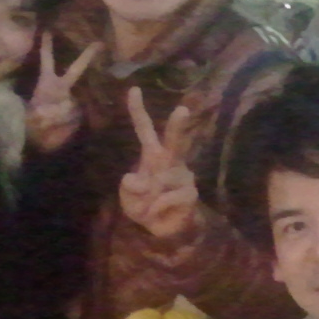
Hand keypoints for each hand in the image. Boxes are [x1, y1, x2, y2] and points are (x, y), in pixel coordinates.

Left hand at [27, 36, 100, 153]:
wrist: (37, 143)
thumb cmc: (31, 123)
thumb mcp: (32, 113)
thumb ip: (45, 108)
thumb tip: (61, 107)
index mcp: (48, 82)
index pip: (47, 60)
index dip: (47, 46)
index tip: (48, 29)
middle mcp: (61, 88)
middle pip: (75, 70)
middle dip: (86, 58)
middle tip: (98, 44)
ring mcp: (71, 101)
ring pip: (72, 103)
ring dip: (58, 114)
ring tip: (46, 123)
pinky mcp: (78, 116)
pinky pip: (76, 116)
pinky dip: (66, 123)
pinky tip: (57, 126)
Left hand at [117, 86, 199, 240]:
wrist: (163, 229)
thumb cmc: (145, 207)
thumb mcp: (128, 199)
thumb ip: (128, 188)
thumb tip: (137, 178)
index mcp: (152, 156)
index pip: (145, 130)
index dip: (138, 111)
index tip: (134, 89)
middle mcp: (171, 161)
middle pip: (175, 140)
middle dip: (178, 126)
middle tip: (183, 110)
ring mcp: (183, 176)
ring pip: (162, 180)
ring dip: (149, 198)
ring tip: (150, 207)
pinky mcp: (190, 192)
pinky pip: (167, 198)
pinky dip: (158, 208)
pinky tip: (160, 212)